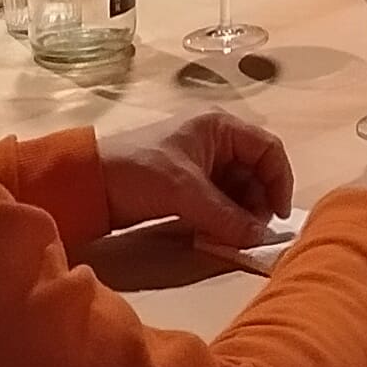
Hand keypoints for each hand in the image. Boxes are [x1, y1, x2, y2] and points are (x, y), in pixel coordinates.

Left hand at [98, 109, 295, 249]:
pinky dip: (222, 218)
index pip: (268, 149)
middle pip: (255, 171)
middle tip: (251, 233)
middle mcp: (215, 141)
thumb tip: (260, 239)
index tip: (277, 216)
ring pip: (237, 190)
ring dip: (240, 214)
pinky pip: (218, 201)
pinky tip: (217, 235)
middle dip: (257, 202)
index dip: (279, 181)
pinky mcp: (186, 185)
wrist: (87, 184)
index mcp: (220, 127)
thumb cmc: (139, 172)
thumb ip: (226, 216)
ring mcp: (201, 164)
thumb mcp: (185, 192)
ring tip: (233, 237)